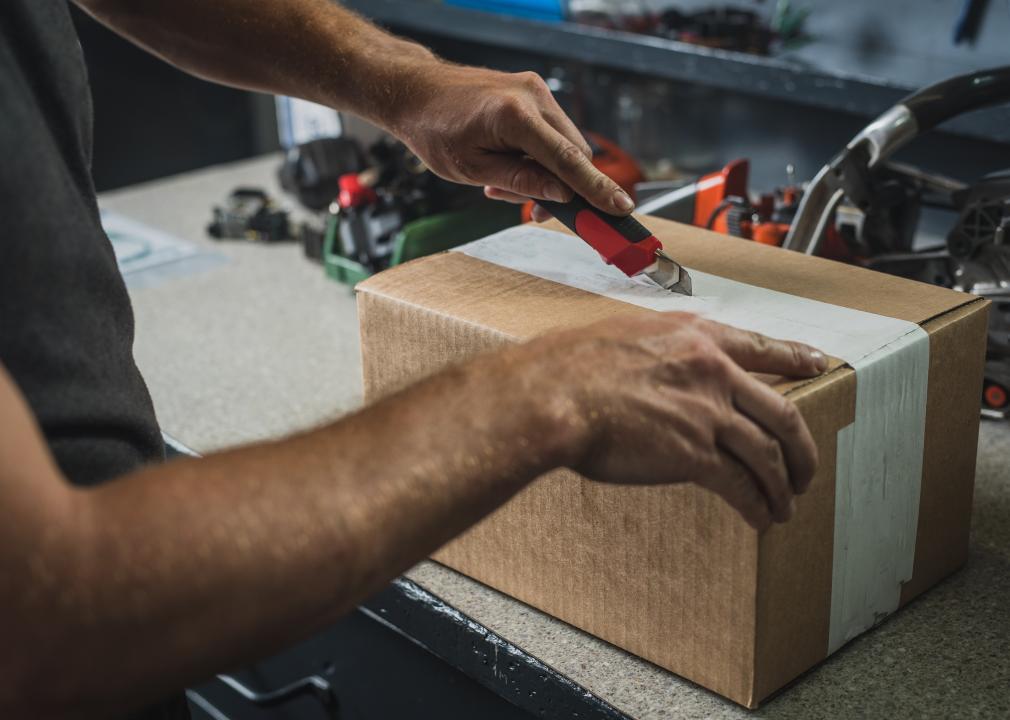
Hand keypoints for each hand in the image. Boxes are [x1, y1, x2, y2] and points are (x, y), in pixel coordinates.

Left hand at [393, 63, 633, 215]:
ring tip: (503, 184)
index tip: (620, 208)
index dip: (596, 188)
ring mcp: (536, 90)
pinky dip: (540, 156)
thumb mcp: (473, 169)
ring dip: (548, 173)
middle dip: (563, 187)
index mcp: (515, 116)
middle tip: (534, 211)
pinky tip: (508, 165)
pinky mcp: (533, 92)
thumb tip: (562, 195)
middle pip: (574, 153)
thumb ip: (520, 182)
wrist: (418, 92)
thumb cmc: (436, 131)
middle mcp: (533, 96)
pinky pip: (553, 133)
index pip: (567, 159)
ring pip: (565, 144)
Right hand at [513, 312, 825, 529]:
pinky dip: (756, 505)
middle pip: (782, 412)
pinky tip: (761, 518)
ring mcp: (706, 413)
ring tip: (785, 505)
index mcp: (696, 337)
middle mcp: (713, 372)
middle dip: (802, 449)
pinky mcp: (693, 454)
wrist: (552, 393)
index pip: (761, 347)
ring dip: (782, 486)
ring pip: (768, 454)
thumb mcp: (623, 335)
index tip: (819, 364)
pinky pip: (740, 485)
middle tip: (807, 470)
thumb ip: (655, 351)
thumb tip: (654, 370)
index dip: (796, 357)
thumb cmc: (568, 365)